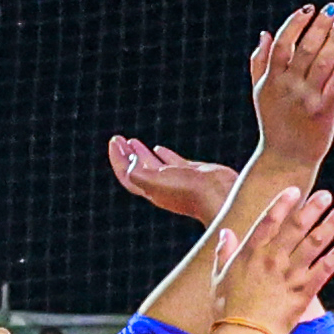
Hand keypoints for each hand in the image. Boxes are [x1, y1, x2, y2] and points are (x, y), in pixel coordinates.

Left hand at [107, 136, 237, 223]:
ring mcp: (176, 179)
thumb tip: (131, 162)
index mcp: (150, 190)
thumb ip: (138, 174)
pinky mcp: (190, 173)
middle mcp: (160, 186)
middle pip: (137, 169)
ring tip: (132, 141)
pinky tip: (158, 148)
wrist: (219, 194)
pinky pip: (171, 162)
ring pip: (153, 164)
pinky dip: (163, 154)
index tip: (114, 142)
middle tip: (118, 139)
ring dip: (141, 153)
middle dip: (126, 154)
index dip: (118, 159)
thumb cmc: (188, 191)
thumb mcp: (156, 182)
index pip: (127, 175)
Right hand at [219, 186, 333, 331]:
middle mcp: (271, 260)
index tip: (295, 190)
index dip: (282, 203)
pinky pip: (323, 272)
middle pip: (296, 227)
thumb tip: (226, 232)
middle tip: (326, 195)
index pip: (269, 221)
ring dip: (329, 227)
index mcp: (250, 254)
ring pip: (313, 245)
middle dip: (312, 209)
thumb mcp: (218, 278)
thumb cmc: (227, 310)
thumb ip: (224, 253)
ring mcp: (289, 276)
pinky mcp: (303, 293)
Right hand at [246, 2, 333, 171]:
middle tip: (332, 8)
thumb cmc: (273, 121)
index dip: (295, 23)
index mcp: (271, 80)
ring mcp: (307, 99)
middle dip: (319, 25)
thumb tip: (266, 33)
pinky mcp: (325, 111)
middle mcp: (289, 88)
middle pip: (306, 49)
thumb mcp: (260, 92)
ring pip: (323, 62)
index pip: (283, 45)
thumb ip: (260, 62)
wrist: (286, 157)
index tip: (308, 7)